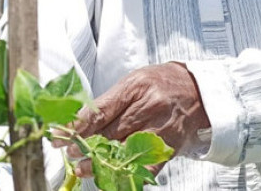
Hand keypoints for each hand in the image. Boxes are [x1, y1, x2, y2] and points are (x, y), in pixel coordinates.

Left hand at [53, 62, 209, 177]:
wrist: (200, 91)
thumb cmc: (163, 84)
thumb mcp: (135, 82)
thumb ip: (111, 101)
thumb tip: (81, 122)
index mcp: (137, 86)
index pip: (101, 110)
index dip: (78, 125)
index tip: (60, 135)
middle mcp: (149, 107)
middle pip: (110, 132)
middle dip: (85, 145)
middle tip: (68, 152)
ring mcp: (160, 129)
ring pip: (124, 150)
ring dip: (100, 161)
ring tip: (83, 167)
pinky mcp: (169, 147)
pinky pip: (145, 166)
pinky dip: (127, 174)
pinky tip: (111, 177)